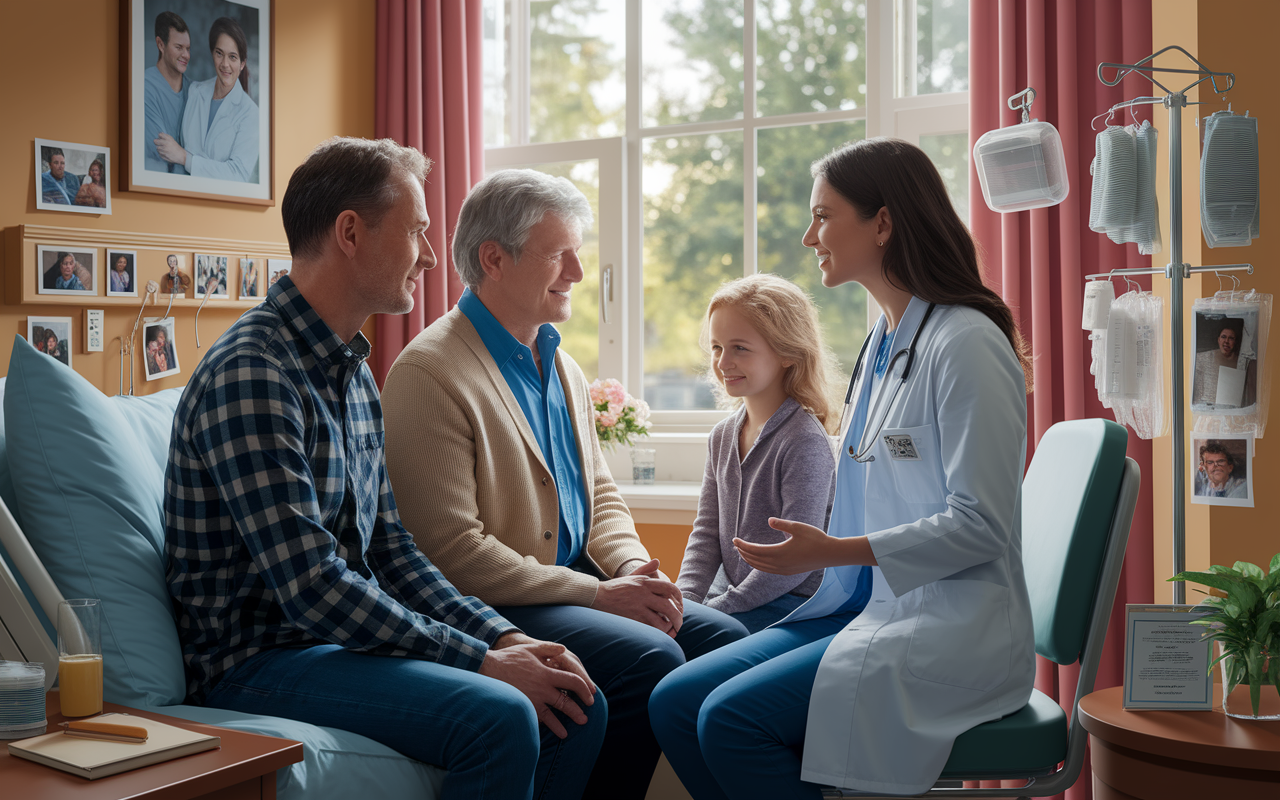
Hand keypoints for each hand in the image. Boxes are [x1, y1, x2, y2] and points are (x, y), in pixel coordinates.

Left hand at [154, 133, 186, 165]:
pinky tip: (166, 153)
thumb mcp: (172, 140)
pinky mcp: (163, 155)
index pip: (160, 134)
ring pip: (157, 148)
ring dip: (160, 149)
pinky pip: (159, 154)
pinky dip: (161, 154)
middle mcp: (166, 143)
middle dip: (157, 143)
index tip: (162, 139)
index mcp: (168, 139)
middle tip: (161, 145)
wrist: (181, 156)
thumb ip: (166, 137)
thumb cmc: (177, 148)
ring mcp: (164, 150)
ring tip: (165, 150)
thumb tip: (160, 134)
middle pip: (155, 141)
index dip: (160, 137)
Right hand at [480, 632, 595, 738]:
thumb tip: (564, 649)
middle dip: (576, 712)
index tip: (590, 697)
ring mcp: (531, 701)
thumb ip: (549, 648)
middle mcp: (542, 689)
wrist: (487, 670)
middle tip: (584, 719)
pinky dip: (540, 727)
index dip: (584, 690)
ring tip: (566, 734)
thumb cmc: (509, 658)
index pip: (573, 682)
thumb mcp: (530, 649)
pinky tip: (543, 733)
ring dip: (560, 726)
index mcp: (547, 673)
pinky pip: (534, 721)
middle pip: (565, 703)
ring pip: (551, 717)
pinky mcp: (521, 709)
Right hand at [593, 558, 683, 636]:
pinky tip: (659, 634)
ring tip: (670, 631)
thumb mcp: (631, 575)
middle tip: (678, 624)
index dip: (679, 599)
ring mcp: (638, 605)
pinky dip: (658, 631)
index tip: (679, 606)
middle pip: (669, 605)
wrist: (596, 596)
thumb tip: (658, 561)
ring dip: (669, 626)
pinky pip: (651, 626)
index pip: (670, 588)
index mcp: (645, 582)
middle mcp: (644, 592)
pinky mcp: (633, 617)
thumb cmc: (615, 588)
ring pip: (662, 618)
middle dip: (678, 617)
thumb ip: (646, 569)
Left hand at [735, 518, 853, 574]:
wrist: (830, 554)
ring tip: (743, 552)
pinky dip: (759, 566)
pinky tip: (758, 561)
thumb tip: (769, 520)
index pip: (754, 550)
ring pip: (760, 567)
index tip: (734, 539)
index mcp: (780, 553)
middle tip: (736, 544)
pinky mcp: (788, 572)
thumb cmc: (815, 538)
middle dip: (743, 552)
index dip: (742, 545)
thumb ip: (782, 524)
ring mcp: (784, 570)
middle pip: (755, 560)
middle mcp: (779, 564)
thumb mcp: (798, 527)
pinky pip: (768, 570)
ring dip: (750, 560)